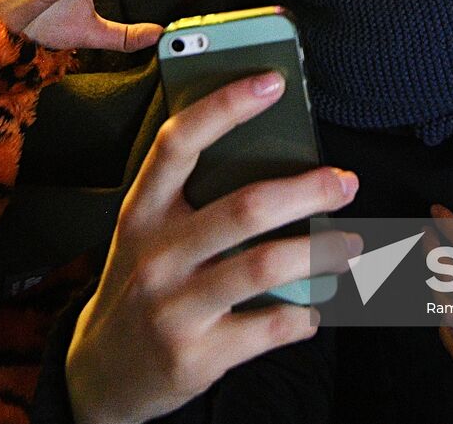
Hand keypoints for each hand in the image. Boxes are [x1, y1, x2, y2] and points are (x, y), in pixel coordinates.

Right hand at [66, 72, 361, 423]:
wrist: (102, 371)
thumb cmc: (142, 281)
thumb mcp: (147, 232)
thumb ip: (192, 195)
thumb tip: (278, 155)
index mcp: (141, 211)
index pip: (178, 143)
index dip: (225, 106)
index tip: (273, 81)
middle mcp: (155, 255)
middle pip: (243, 207)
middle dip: (307, 191)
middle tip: (344, 182)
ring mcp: (174, 308)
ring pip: (265, 266)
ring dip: (322, 251)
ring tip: (350, 244)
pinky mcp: (197, 356)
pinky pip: (271, 326)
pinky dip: (306, 314)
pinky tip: (317, 306)